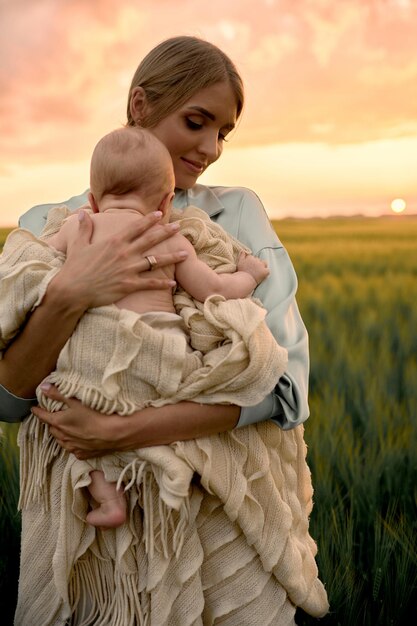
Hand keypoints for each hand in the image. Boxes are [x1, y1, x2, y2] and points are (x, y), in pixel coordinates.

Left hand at [32, 384, 119, 458]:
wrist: (115, 433)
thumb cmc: (96, 415)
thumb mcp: (76, 400)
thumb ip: (58, 394)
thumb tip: (43, 387)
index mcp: (58, 423)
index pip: (42, 416)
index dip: (38, 411)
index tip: (34, 409)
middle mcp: (62, 437)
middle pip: (52, 428)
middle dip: (52, 422)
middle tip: (55, 416)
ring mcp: (72, 447)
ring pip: (61, 440)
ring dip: (61, 434)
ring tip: (66, 428)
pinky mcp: (82, 454)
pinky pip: (73, 449)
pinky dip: (72, 443)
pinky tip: (78, 439)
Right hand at [50, 209, 187, 309]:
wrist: (72, 290)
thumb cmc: (74, 268)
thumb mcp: (78, 245)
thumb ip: (84, 228)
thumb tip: (82, 213)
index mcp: (114, 242)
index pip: (135, 227)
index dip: (149, 220)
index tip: (160, 214)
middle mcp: (124, 253)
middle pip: (150, 240)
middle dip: (166, 232)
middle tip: (179, 227)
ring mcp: (128, 270)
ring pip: (155, 261)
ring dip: (171, 257)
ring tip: (185, 253)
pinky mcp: (129, 285)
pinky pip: (150, 283)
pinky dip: (162, 283)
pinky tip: (173, 283)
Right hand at [237, 252, 269, 285]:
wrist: (244, 281)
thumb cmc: (241, 273)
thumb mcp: (239, 262)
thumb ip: (241, 255)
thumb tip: (243, 250)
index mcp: (250, 257)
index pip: (252, 257)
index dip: (251, 262)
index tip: (249, 267)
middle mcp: (256, 260)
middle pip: (258, 260)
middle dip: (256, 264)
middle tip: (253, 270)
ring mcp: (261, 266)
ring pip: (264, 263)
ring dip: (262, 266)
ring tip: (259, 272)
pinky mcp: (265, 272)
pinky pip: (267, 271)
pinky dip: (266, 273)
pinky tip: (262, 276)